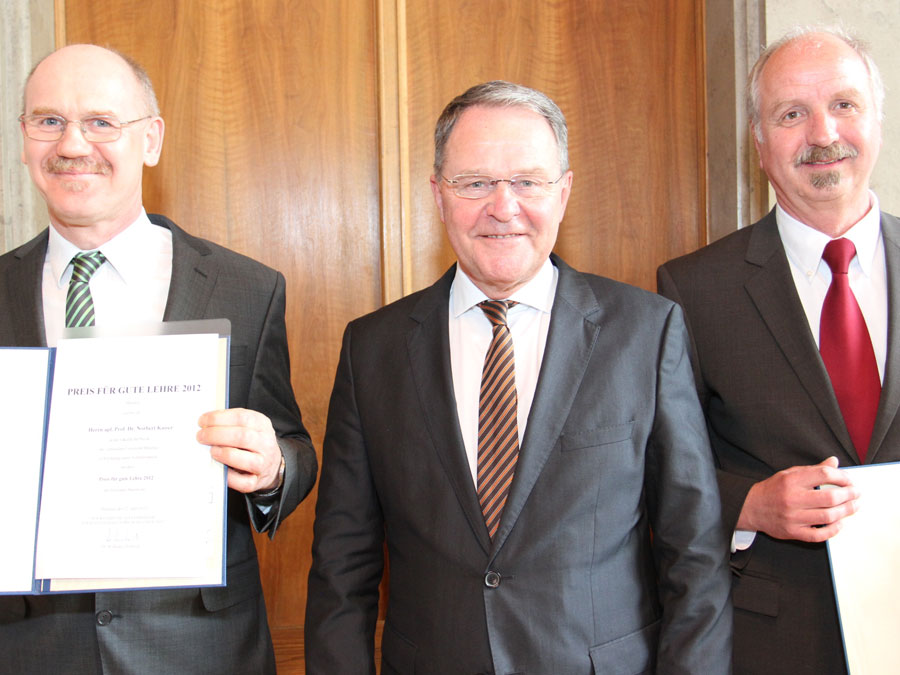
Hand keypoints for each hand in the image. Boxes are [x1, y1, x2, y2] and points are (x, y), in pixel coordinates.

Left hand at [197, 408, 282, 492]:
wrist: (270, 464)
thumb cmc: (252, 443)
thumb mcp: (248, 425)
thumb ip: (230, 422)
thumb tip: (206, 422)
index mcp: (262, 425)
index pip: (242, 418)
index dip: (220, 418)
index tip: (203, 420)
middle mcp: (265, 444)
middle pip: (242, 437)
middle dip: (216, 435)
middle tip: (201, 436)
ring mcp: (262, 464)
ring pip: (245, 460)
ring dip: (224, 454)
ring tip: (211, 451)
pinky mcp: (256, 482)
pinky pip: (242, 482)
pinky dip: (228, 476)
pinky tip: (219, 468)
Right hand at [736, 457, 858, 541]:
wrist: (751, 507)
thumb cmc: (773, 489)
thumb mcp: (789, 474)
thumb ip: (813, 469)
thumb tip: (834, 462)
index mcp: (791, 480)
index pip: (824, 474)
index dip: (842, 477)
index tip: (849, 481)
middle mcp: (792, 498)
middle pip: (830, 497)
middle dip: (849, 495)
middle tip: (857, 494)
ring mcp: (792, 517)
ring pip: (828, 516)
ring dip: (846, 512)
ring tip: (853, 507)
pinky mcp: (793, 532)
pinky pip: (819, 535)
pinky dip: (833, 530)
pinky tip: (839, 524)